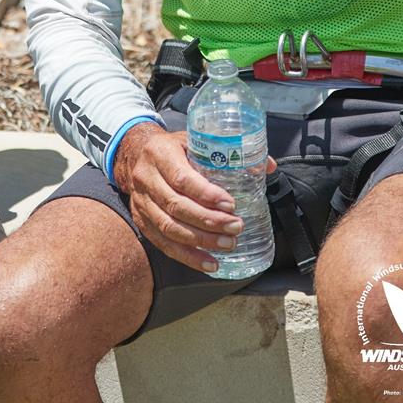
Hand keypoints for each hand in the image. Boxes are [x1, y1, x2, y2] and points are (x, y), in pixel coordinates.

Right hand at [114, 124, 275, 273]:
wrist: (135, 153)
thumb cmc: (173, 147)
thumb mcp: (193, 139)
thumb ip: (227, 151)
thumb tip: (267, 166)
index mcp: (161, 154)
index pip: (182, 178)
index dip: (206, 194)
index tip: (230, 204)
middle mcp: (147, 179)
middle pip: (177, 206)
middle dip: (209, 221)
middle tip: (236, 227)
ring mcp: (141, 202)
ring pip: (169, 227)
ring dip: (201, 241)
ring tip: (228, 244)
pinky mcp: (142, 221)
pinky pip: (163, 243)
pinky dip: (187, 257)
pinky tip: (209, 263)